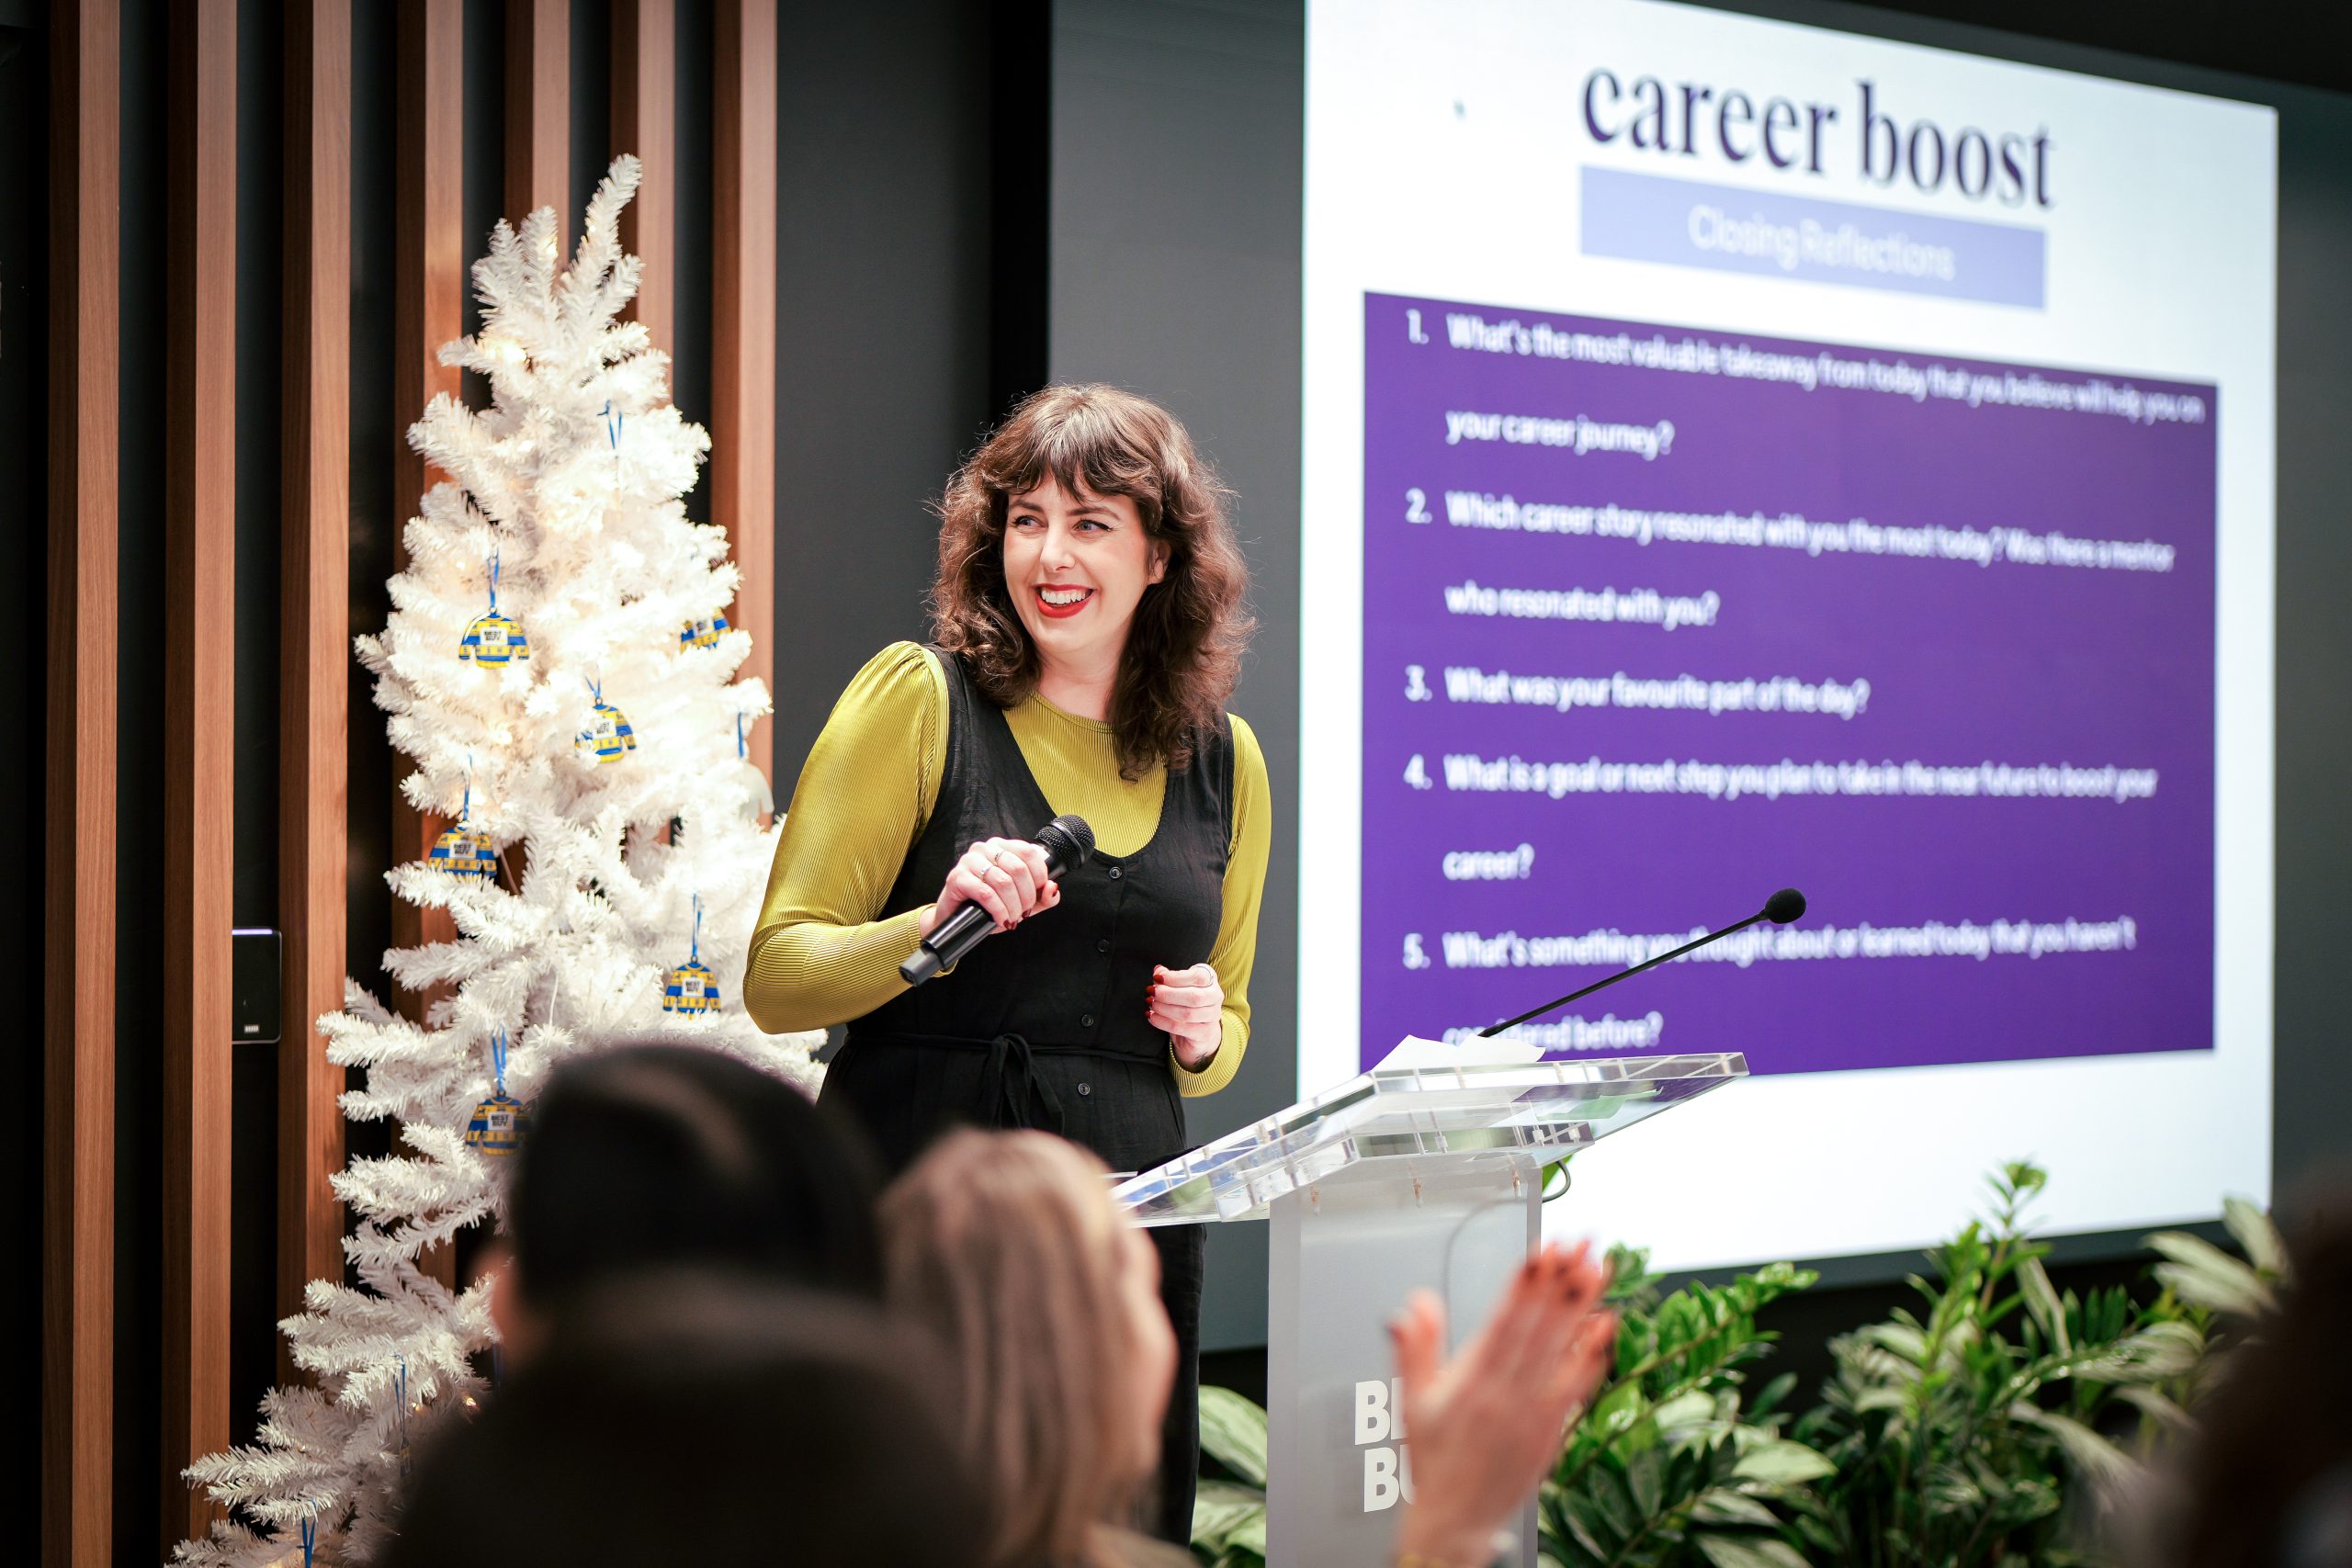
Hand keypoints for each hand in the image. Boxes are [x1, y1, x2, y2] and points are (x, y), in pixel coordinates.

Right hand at [923, 837, 1060, 937]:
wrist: (957, 919)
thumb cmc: (989, 906)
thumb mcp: (1021, 902)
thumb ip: (1042, 896)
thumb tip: (1052, 888)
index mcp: (1002, 846)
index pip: (1029, 852)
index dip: (1039, 876)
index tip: (1037, 895)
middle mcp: (985, 848)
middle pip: (1018, 869)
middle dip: (1026, 897)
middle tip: (1023, 913)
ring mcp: (969, 861)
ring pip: (1003, 882)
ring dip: (1012, 906)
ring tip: (1011, 918)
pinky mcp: (957, 877)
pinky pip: (986, 893)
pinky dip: (998, 910)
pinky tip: (1000, 919)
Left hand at [1148, 962, 1221, 1068]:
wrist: (1200, 1030)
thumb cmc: (1188, 1002)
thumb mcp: (1179, 986)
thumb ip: (1169, 978)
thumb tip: (1159, 971)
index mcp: (1210, 980)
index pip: (1198, 977)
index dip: (1175, 977)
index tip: (1157, 978)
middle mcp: (1215, 997)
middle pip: (1193, 997)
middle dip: (1168, 994)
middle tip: (1152, 992)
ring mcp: (1212, 1016)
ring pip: (1187, 1014)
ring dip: (1164, 1008)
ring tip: (1151, 1004)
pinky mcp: (1204, 1033)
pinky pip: (1180, 1028)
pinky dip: (1162, 1022)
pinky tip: (1152, 1016)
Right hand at [1389, 1242, 1617, 1567]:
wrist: (1454, 1520)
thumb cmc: (1433, 1459)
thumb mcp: (1411, 1399)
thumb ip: (1415, 1345)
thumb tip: (1415, 1302)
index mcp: (1470, 1380)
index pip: (1504, 1319)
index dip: (1525, 1283)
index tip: (1543, 1250)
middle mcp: (1505, 1393)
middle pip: (1538, 1326)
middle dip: (1560, 1281)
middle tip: (1581, 1243)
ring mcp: (1532, 1412)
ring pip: (1562, 1349)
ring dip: (1582, 1306)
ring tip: (1599, 1269)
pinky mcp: (1551, 1431)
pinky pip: (1577, 1387)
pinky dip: (1593, 1355)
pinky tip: (1608, 1326)